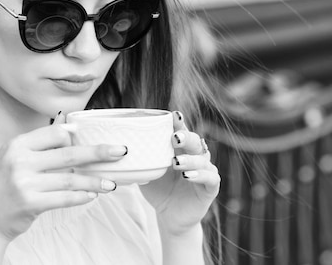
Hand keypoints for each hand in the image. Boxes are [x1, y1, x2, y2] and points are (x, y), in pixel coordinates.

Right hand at [0, 118, 126, 241]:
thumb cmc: (3, 186)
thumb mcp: (13, 158)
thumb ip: (39, 145)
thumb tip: (70, 128)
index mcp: (17, 144)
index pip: (55, 133)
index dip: (77, 135)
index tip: (95, 136)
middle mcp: (20, 160)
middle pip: (69, 153)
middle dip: (98, 152)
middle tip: (121, 151)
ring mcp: (24, 182)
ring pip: (71, 178)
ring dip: (95, 180)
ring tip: (111, 183)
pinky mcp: (30, 203)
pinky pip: (65, 198)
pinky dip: (81, 196)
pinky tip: (92, 195)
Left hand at [139, 111, 219, 234]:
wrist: (169, 215)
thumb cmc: (158, 189)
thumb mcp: (148, 172)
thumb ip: (141, 158)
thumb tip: (120, 145)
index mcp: (181, 149)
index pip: (181, 131)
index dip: (179, 123)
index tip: (174, 115)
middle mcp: (196, 156)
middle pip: (195, 141)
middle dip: (185, 137)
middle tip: (174, 138)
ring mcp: (206, 170)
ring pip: (202, 159)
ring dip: (190, 159)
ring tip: (176, 162)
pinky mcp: (211, 187)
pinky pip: (210, 178)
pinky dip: (200, 175)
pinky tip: (188, 176)